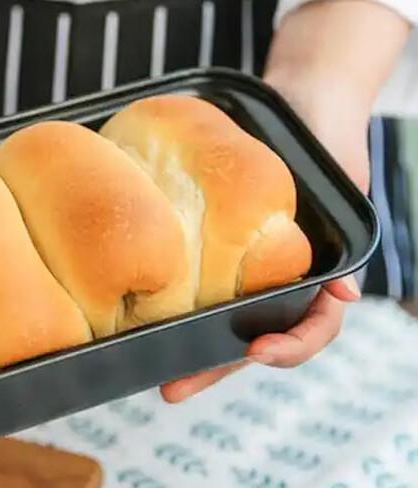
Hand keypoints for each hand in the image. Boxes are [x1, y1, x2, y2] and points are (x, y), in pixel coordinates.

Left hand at [160, 0, 409, 402]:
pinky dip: (174, 296)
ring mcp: (244, 267)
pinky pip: (197, 277)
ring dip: (185, 343)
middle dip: (214, 366)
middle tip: (172, 387)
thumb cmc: (329, 139)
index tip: (257, 351)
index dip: (288, 349)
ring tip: (146, 365)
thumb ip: (343, 229)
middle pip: (251, 337)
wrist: (301, 100)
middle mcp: (277, 278)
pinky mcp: (214, 244)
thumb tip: (345, 295)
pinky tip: (140, 308)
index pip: (309, 329)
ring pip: (218, 317)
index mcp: (316, 275)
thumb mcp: (343, 182)